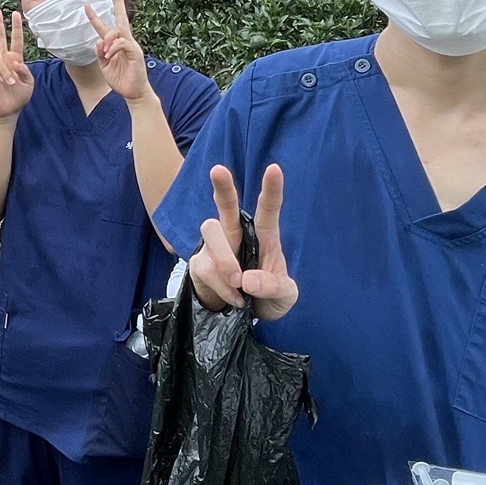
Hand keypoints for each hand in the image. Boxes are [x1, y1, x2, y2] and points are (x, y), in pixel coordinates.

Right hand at [0, 8, 34, 118]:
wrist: (9, 110)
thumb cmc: (20, 96)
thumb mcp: (29, 83)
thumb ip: (26, 72)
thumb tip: (17, 63)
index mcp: (16, 60)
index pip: (17, 40)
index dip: (17, 27)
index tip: (16, 13)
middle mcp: (5, 60)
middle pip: (0, 38)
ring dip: (6, 71)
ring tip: (11, 83)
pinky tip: (2, 82)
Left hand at [87, 0, 147, 101]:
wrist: (133, 93)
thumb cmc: (120, 78)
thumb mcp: (104, 65)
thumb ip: (100, 52)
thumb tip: (99, 41)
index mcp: (115, 43)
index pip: (106, 25)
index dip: (95, 15)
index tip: (86, 4)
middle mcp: (125, 40)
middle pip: (121, 16)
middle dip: (119, 0)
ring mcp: (132, 46)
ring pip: (119, 30)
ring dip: (108, 38)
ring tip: (105, 53)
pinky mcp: (135, 53)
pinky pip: (123, 43)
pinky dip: (114, 47)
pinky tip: (109, 55)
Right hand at [186, 163, 296, 319]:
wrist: (244, 316)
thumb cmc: (269, 296)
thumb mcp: (285, 296)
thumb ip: (274, 287)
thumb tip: (248, 280)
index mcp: (264, 236)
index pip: (268, 210)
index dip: (271, 189)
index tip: (274, 169)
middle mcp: (237, 235)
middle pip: (226, 206)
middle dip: (222, 187)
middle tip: (218, 170)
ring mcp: (215, 247)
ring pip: (211, 233)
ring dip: (226, 260)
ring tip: (239, 283)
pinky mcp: (200, 263)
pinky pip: (205, 267)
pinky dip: (222, 287)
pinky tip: (234, 298)